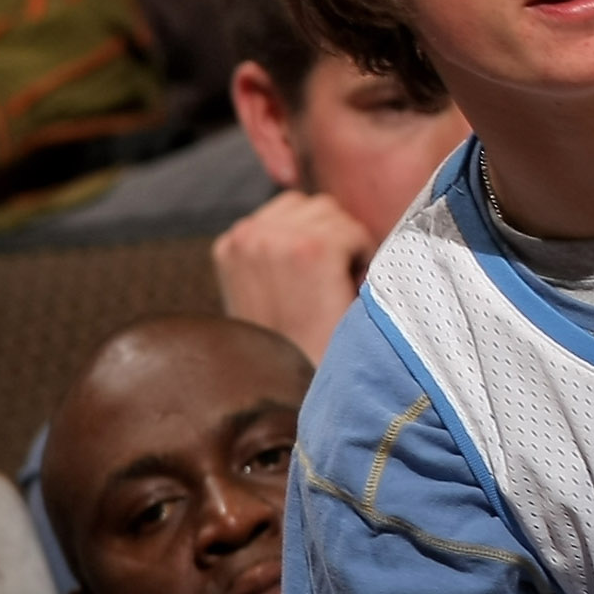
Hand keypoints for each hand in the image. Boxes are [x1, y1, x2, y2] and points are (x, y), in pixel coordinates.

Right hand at [213, 189, 376, 361]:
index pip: (289, 208)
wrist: (299, 387)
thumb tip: (324, 213)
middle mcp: (246, 235)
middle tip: (331, 284)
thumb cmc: (293, 345)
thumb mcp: (268, 291)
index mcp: (230, 244)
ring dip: (346, 245)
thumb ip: (278, 252)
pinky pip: (353, 231)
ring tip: (336, 288)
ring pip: (334, 214)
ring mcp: (276, 240)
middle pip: (314, 206)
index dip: (315, 238)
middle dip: (332, 237)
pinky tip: (347, 290)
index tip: (316, 278)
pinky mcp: (311, 249)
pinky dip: (362, 257)